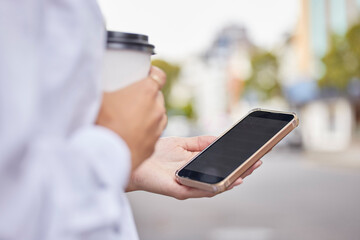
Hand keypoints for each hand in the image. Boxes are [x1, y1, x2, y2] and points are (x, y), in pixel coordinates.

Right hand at [96, 66, 166, 170]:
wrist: (106, 155)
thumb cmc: (103, 122)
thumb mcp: (99, 96)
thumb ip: (104, 85)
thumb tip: (95, 79)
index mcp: (147, 91)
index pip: (159, 75)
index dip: (152, 74)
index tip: (144, 76)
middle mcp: (157, 108)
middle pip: (157, 96)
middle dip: (146, 96)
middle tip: (130, 99)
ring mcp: (158, 127)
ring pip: (157, 115)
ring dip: (148, 114)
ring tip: (129, 118)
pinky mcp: (154, 144)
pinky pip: (152, 133)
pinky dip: (145, 131)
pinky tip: (130, 133)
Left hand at [126, 136, 261, 198]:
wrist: (135, 162)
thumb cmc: (156, 154)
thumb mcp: (182, 143)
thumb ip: (201, 142)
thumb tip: (220, 139)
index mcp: (197, 166)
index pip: (222, 165)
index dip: (238, 161)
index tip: (254, 153)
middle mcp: (196, 177)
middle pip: (223, 176)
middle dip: (242, 170)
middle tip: (258, 161)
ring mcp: (189, 185)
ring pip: (216, 185)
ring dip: (234, 179)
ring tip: (248, 171)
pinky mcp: (180, 190)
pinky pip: (201, 189)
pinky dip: (217, 186)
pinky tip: (229, 181)